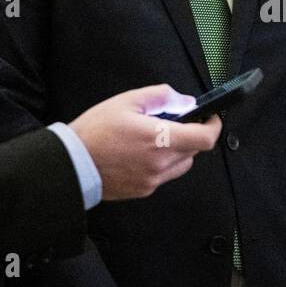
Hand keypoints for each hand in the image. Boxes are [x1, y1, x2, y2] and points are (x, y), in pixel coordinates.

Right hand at [69, 84, 221, 200]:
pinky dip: (162, 163)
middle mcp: (160, 163)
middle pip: (195, 150)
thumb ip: (160, 97)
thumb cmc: (94, 132)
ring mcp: (153, 179)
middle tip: (174, 123)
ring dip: (178, 150)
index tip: (209, 118)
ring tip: (155, 139)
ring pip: (182, 164)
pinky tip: (142, 153)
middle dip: (191, 134)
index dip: (213, 126)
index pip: (205, 139)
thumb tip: (184, 101)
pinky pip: (165, 175)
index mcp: (159, 140)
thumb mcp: (127, 101)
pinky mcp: (144, 190)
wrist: (72, 163)